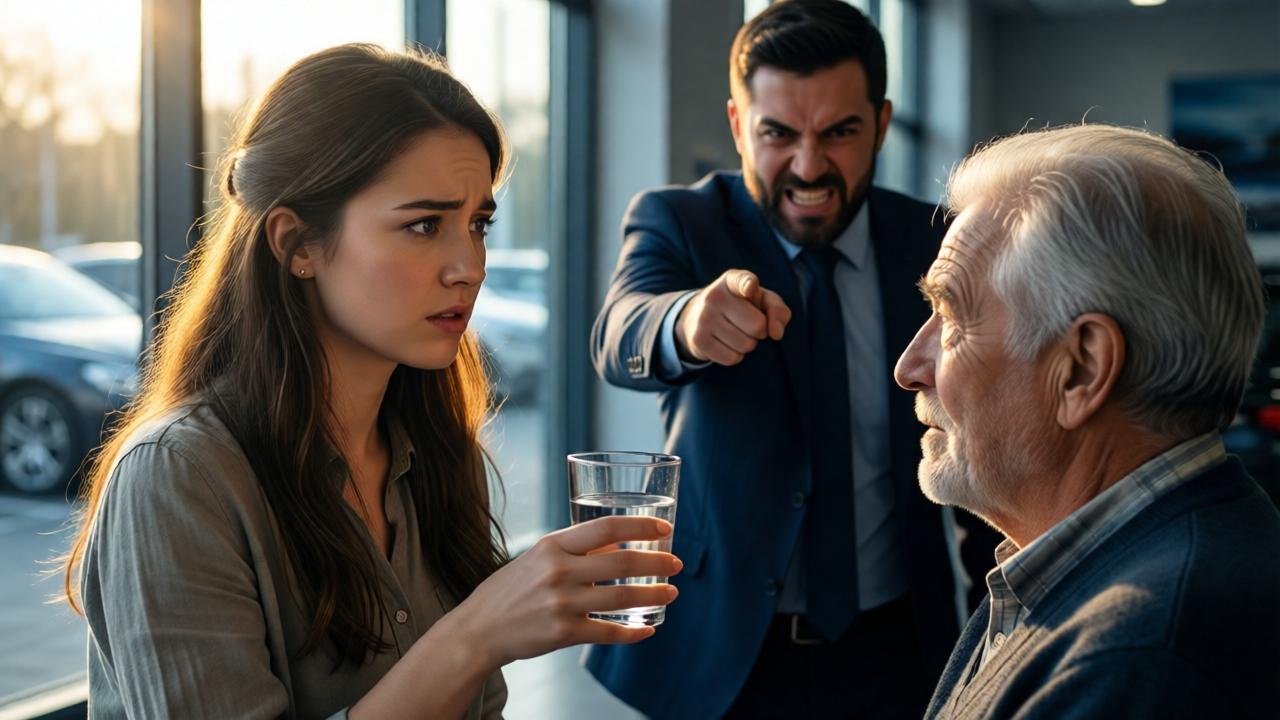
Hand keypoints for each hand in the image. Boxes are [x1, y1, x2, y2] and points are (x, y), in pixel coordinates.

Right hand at [446, 516, 681, 667]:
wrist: (478, 629)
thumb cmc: (511, 590)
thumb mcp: (538, 558)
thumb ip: (576, 551)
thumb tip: (617, 544)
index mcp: (553, 546)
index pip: (605, 527)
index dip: (639, 527)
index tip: (663, 530)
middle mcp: (558, 571)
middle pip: (621, 562)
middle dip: (657, 563)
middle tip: (676, 564)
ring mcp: (561, 603)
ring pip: (621, 597)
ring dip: (653, 595)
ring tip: (670, 593)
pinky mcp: (562, 633)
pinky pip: (608, 632)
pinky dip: (632, 632)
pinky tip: (647, 630)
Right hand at [675, 269, 791, 365]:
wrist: (698, 317)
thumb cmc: (741, 307)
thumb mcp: (761, 301)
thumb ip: (777, 310)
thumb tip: (776, 333)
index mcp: (731, 280)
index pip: (742, 281)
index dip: (748, 285)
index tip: (750, 288)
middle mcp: (715, 296)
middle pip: (757, 326)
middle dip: (760, 331)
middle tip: (749, 325)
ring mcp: (704, 318)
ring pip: (746, 345)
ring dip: (748, 345)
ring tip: (736, 333)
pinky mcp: (698, 340)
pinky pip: (732, 358)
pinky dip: (736, 356)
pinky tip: (727, 344)